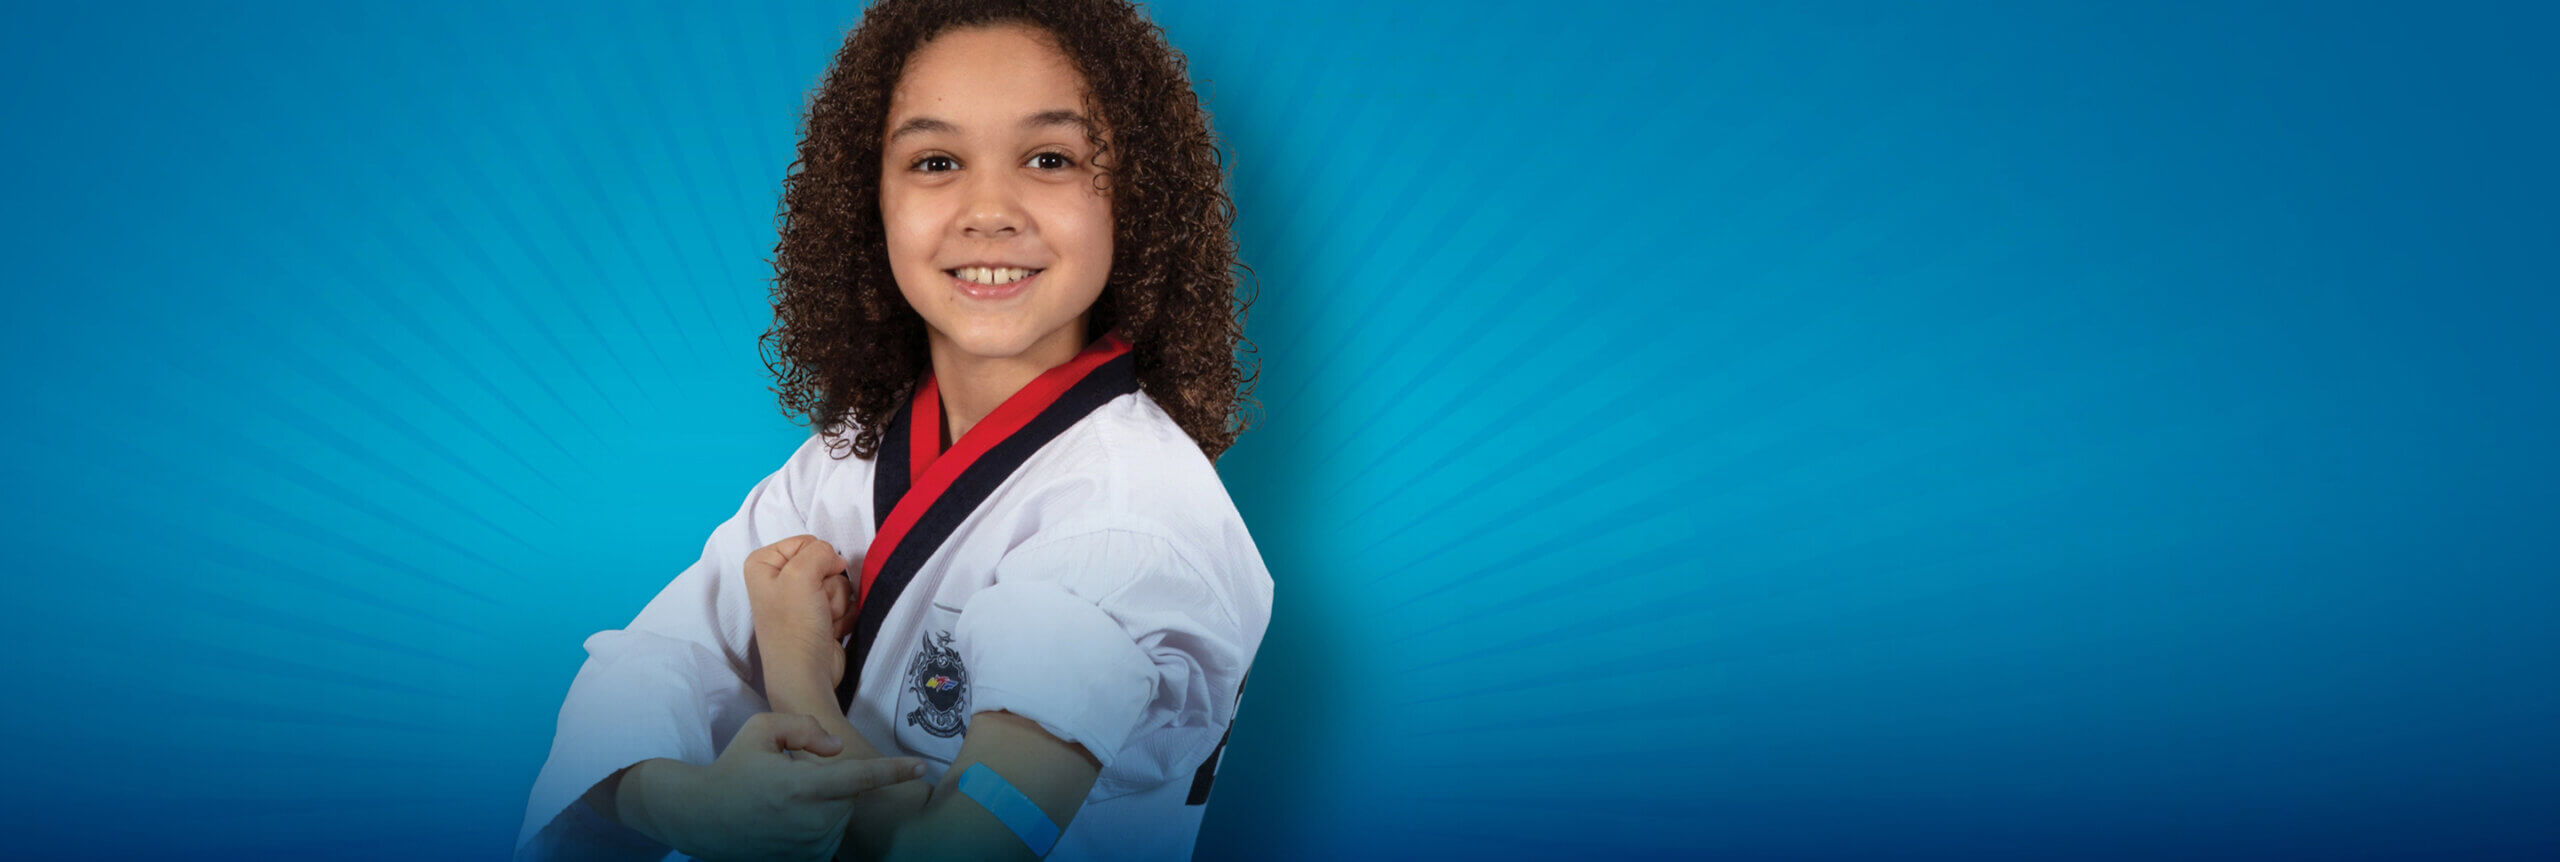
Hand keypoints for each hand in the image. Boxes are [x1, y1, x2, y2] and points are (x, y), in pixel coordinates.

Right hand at [633, 713, 926, 861]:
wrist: (702, 817)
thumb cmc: (734, 767)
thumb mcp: (762, 728)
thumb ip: (804, 727)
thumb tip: (837, 747)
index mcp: (802, 787)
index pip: (860, 778)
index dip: (893, 771)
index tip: (920, 766)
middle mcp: (809, 821)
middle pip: (850, 794)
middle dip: (833, 782)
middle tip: (793, 779)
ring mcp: (809, 847)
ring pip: (841, 816)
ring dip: (826, 804)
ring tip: (785, 802)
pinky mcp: (805, 861)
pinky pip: (830, 836)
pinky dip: (819, 823)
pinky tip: (789, 819)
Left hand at [745, 535, 858, 689]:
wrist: (806, 675)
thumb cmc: (795, 626)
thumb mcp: (800, 575)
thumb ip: (819, 551)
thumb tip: (836, 560)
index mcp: (764, 564)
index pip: (806, 542)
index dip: (816, 559)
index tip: (809, 582)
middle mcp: (781, 580)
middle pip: (825, 563)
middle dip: (828, 585)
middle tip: (817, 605)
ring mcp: (802, 600)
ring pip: (839, 583)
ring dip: (837, 603)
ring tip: (822, 621)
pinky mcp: (821, 616)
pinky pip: (846, 602)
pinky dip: (843, 616)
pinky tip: (830, 630)